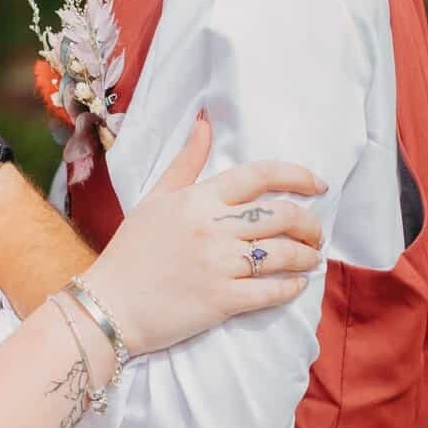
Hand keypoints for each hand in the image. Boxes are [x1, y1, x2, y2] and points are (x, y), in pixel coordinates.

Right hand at [78, 117, 327, 356]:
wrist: (109, 305)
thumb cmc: (131, 250)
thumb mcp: (155, 198)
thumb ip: (186, 162)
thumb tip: (205, 122)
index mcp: (197, 199)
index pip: (258, 176)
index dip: (296, 175)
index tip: (317, 184)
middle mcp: (212, 228)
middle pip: (281, 215)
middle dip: (310, 223)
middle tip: (315, 232)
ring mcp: (219, 265)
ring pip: (283, 253)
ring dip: (307, 256)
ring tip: (311, 259)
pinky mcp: (222, 301)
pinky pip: (272, 291)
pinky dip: (292, 287)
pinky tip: (296, 285)